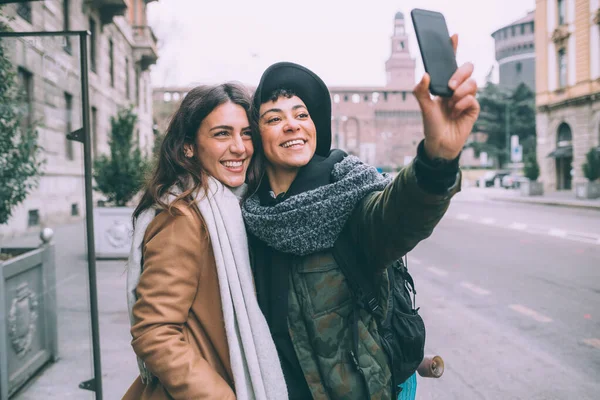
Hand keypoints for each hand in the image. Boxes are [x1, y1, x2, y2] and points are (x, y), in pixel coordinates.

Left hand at [413, 34, 479, 159]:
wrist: (440, 144)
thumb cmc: (431, 125)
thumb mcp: (423, 107)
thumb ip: (421, 91)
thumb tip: (425, 74)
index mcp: (444, 84)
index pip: (451, 63)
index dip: (453, 48)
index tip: (454, 36)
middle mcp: (457, 89)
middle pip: (467, 68)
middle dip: (460, 74)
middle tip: (450, 86)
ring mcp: (466, 98)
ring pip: (472, 83)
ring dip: (461, 92)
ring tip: (451, 104)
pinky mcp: (473, 109)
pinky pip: (473, 99)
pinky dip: (463, 104)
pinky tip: (455, 112)